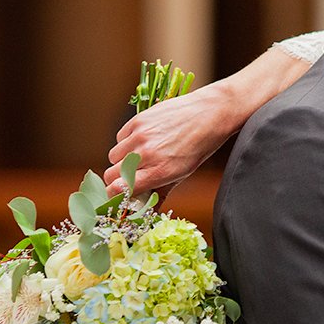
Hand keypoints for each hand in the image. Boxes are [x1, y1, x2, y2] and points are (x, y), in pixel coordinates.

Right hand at [104, 47, 311, 196]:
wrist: (212, 112)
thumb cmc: (201, 145)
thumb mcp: (184, 173)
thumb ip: (161, 192)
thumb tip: (147, 211)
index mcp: (160, 171)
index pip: (118, 189)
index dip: (115, 194)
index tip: (120, 194)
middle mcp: (147, 154)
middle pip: (110, 175)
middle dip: (117, 179)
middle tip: (130, 176)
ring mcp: (140, 136)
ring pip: (113, 156)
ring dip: (121, 159)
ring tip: (140, 156)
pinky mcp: (138, 120)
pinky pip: (120, 137)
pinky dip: (127, 141)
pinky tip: (144, 139)